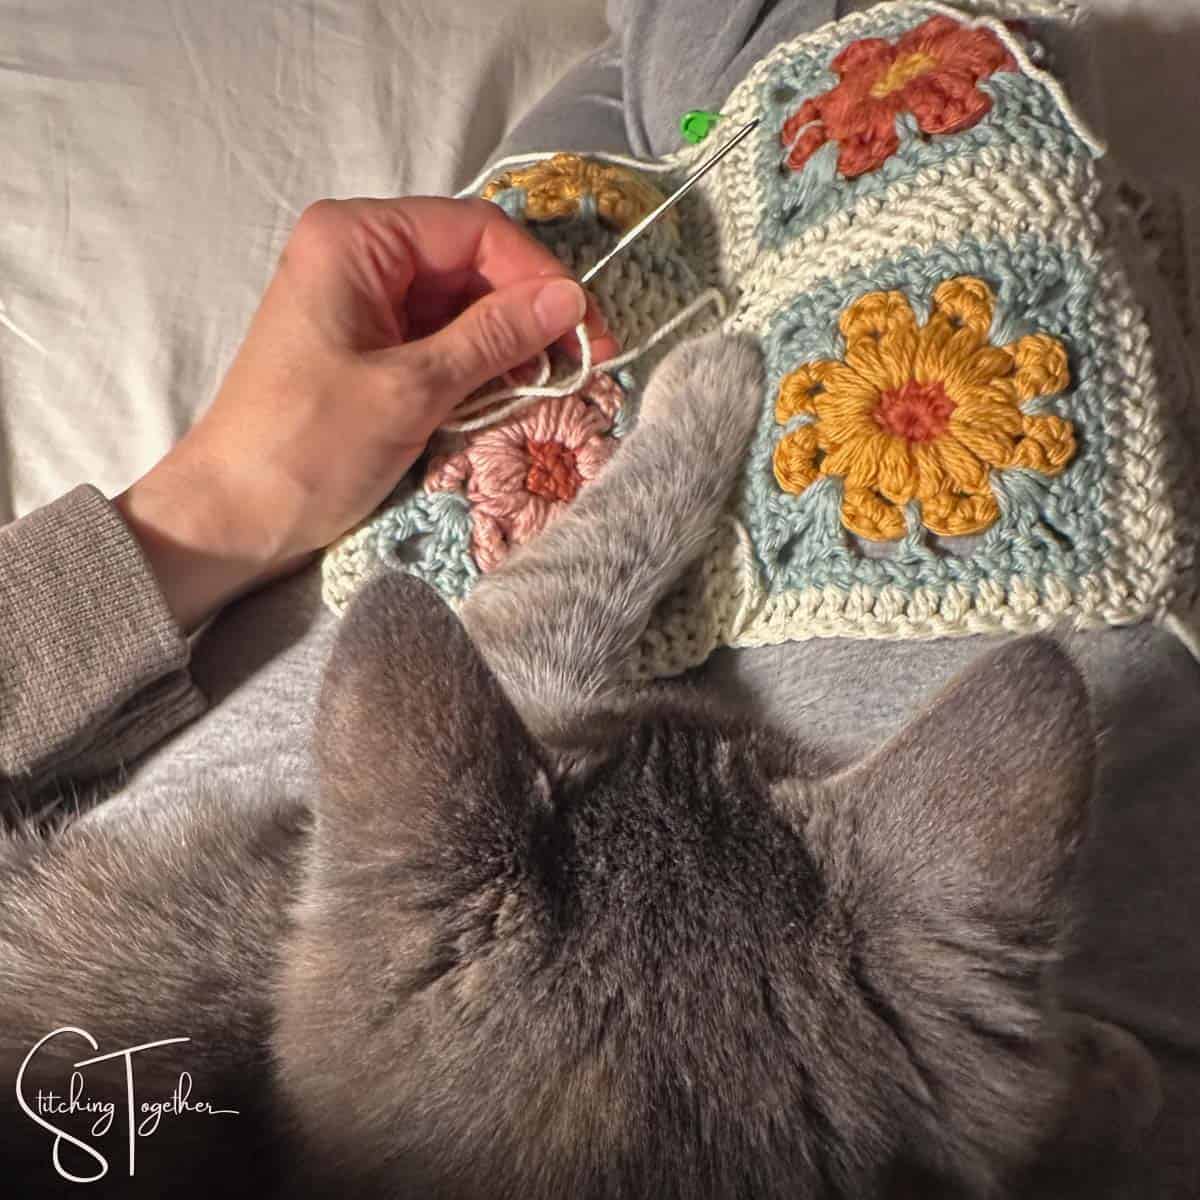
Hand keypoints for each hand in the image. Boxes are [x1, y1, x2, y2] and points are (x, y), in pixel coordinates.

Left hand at [115, 196, 617, 631]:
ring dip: (506, 343)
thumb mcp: (412, 389)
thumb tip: (570, 299)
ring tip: (544, 386)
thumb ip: (495, 337)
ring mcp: (360, 301)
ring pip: (460, 304)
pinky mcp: (366, 346)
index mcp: (355, 239)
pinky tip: (503, 395)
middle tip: (579, 365)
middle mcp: (357, 254)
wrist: (230, 519)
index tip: (589, 330)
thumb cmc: (307, 448)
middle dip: (526, 312)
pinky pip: (437, 338)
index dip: (539, 276)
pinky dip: (475, 365)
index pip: (475, 230)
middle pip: (470, 263)